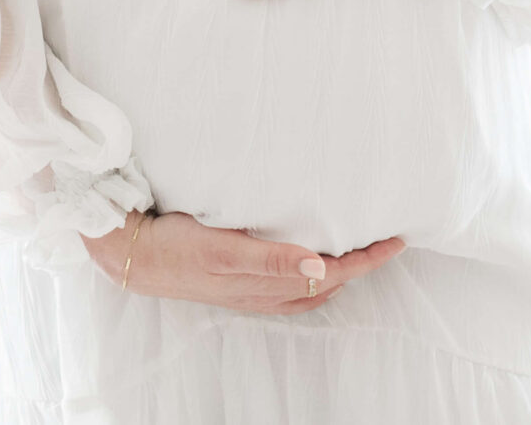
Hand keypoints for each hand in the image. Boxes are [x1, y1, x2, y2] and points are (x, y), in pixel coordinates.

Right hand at [81, 209, 406, 313]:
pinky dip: (310, 270)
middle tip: (389, 239)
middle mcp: (264, 291)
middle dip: (362, 265)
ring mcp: (250, 288)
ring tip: (359, 245)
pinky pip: (288, 282)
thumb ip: (272, 259)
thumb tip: (321, 267)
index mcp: (267, 283)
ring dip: (339, 268)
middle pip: (329, 283)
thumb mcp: (224, 249)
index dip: (368, 260)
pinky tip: (308, 254)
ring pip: (310, 285)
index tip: (399, 241)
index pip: (335, 275)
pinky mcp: (237, 278)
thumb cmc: (176, 247)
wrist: (131, 254)